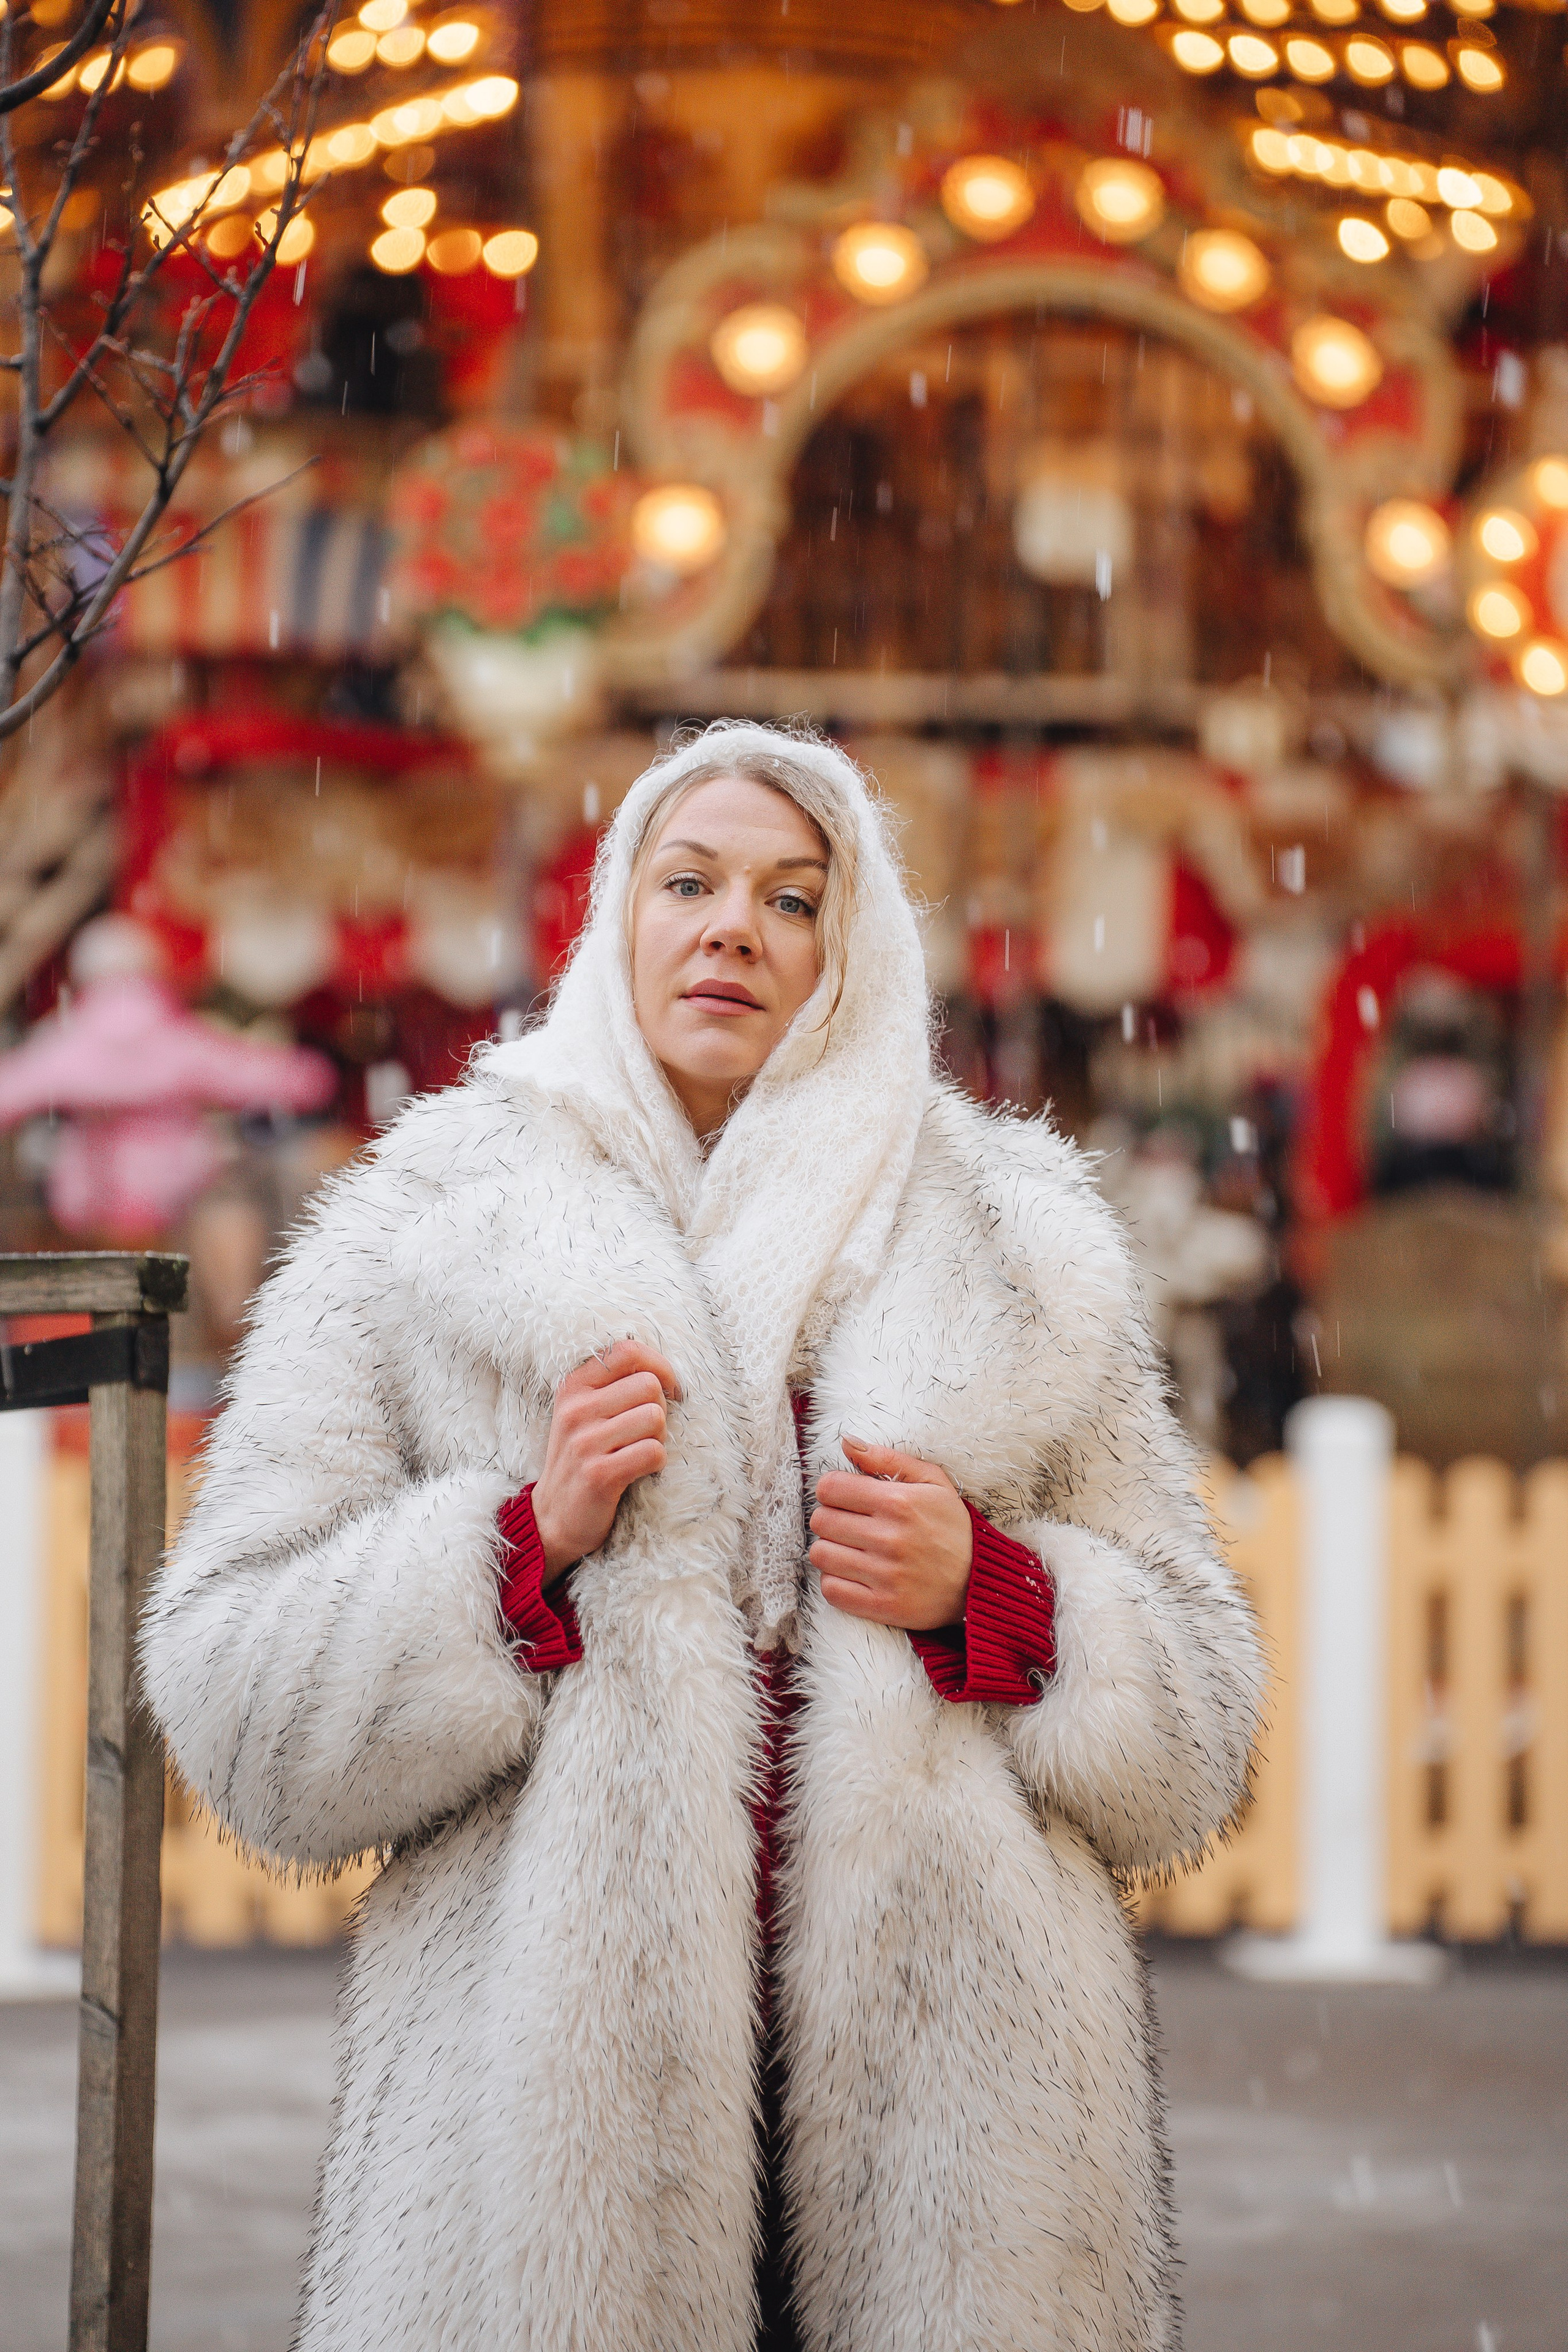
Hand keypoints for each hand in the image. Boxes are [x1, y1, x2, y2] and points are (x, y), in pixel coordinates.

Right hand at [531, 1340, 680, 1583]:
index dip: (660, 1366)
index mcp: (573, 1386)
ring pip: (655, 1418)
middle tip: (646, 1432)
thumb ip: (615, 1384)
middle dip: (660, 1408)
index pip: (628, 1351)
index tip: (669, 1389)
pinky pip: (653, 1452)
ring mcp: (585, 1443)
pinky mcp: (599, 1475)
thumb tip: (665, 1370)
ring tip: (638, 1451)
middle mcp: (575, 1410)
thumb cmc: (582, 1458)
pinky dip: (656, 1463)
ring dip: (659, 1438)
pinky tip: (639, 1471)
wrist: (553, 1518)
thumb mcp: (584, 1412)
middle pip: (649, 1385)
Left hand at [809, 1436, 972, 1630]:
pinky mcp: (883, 1606)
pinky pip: (831, 1589)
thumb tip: (846, 1441)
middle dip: (831, 1518)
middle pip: (820, 1521)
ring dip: (831, 1550)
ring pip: (821, 1555)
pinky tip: (854, 1573)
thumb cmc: (952, 1527)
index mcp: (899, 1502)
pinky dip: (836, 1580)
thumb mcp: (933, 1481)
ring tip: (851, 1549)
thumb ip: (887, 1458)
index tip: (845, 1498)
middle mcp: (890, 1538)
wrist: (980, 1582)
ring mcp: (885, 1575)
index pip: (830, 1488)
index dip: (832, 1490)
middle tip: (850, 1524)